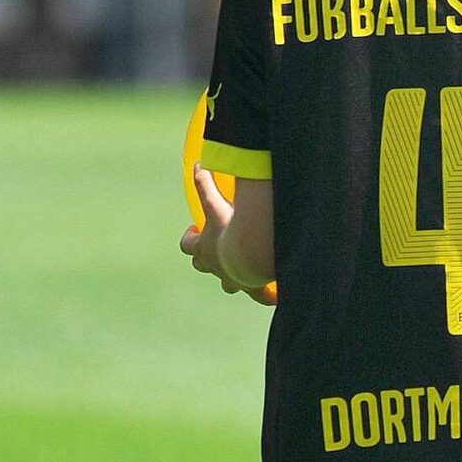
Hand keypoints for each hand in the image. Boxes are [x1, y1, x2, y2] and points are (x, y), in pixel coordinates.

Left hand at [181, 166, 270, 302]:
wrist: (250, 254)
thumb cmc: (231, 229)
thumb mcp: (215, 203)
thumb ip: (205, 183)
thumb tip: (197, 164)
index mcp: (203, 247)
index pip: (187, 245)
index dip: (189, 238)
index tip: (195, 229)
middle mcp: (215, 266)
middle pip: (202, 266)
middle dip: (207, 259)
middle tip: (218, 248)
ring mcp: (233, 278)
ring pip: (227, 284)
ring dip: (232, 278)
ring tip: (244, 271)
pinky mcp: (252, 287)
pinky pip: (259, 295)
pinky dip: (266, 296)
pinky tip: (274, 297)